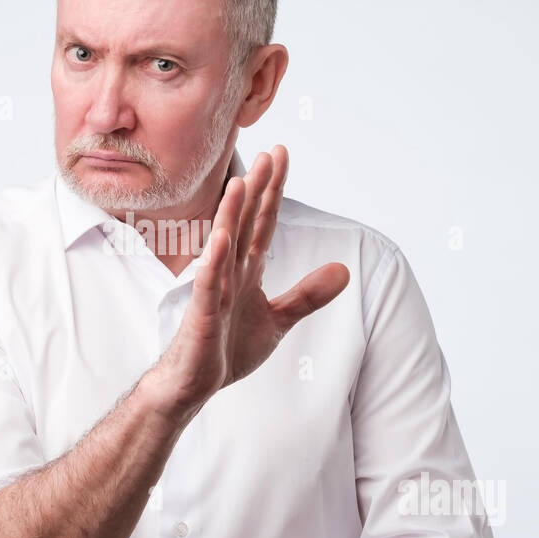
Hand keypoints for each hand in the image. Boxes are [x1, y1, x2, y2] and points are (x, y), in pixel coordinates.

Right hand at [152, 145, 349, 412]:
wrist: (194, 384)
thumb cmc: (226, 347)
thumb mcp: (278, 320)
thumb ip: (307, 294)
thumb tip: (344, 270)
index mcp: (247, 269)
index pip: (264, 222)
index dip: (274, 190)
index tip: (282, 156)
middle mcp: (229, 272)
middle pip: (246, 223)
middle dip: (257, 189)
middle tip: (270, 154)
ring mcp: (214, 291)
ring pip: (224, 246)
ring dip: (232, 215)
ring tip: (241, 182)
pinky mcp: (202, 314)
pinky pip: (209, 285)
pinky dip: (214, 263)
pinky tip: (220, 239)